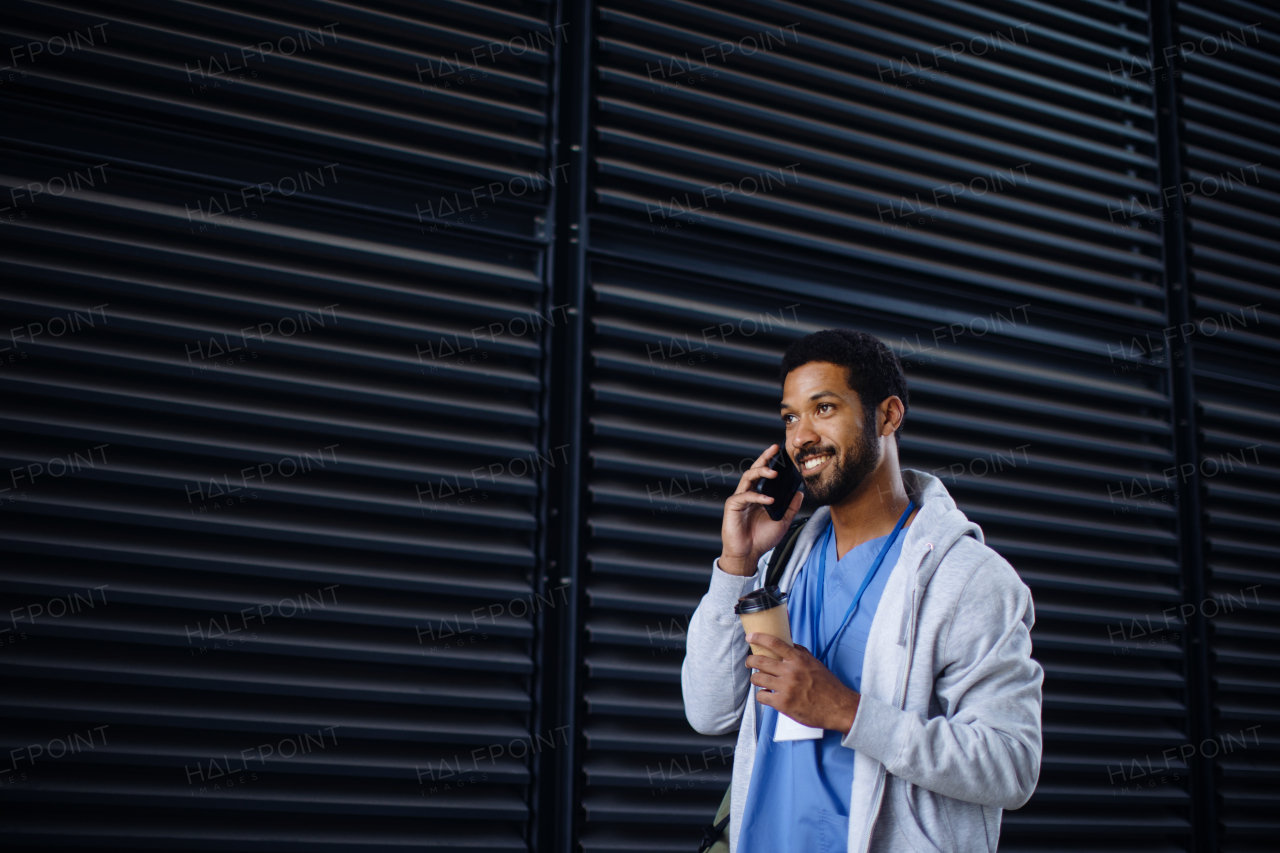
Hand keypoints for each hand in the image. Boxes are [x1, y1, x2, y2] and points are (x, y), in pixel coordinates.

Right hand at [718, 444, 804, 575]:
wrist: (748, 554)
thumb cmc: (762, 539)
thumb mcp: (783, 521)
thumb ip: (791, 507)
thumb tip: (800, 492)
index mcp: (758, 495)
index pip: (764, 475)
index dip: (770, 462)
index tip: (780, 452)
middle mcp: (748, 493)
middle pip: (754, 470)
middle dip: (764, 458)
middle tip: (774, 450)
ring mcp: (740, 498)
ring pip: (748, 478)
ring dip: (760, 472)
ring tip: (773, 473)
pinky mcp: (732, 506)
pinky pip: (745, 496)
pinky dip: (758, 496)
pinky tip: (769, 500)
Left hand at [746, 632, 859, 733]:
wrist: (838, 707)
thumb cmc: (828, 686)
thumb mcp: (816, 663)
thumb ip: (801, 653)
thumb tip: (788, 643)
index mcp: (799, 660)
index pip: (774, 643)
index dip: (759, 638)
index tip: (750, 637)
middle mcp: (791, 672)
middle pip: (760, 661)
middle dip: (750, 661)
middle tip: (750, 663)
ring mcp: (786, 688)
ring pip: (758, 678)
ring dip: (755, 678)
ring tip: (759, 680)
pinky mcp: (783, 704)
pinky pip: (762, 696)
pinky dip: (762, 695)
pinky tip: (767, 694)